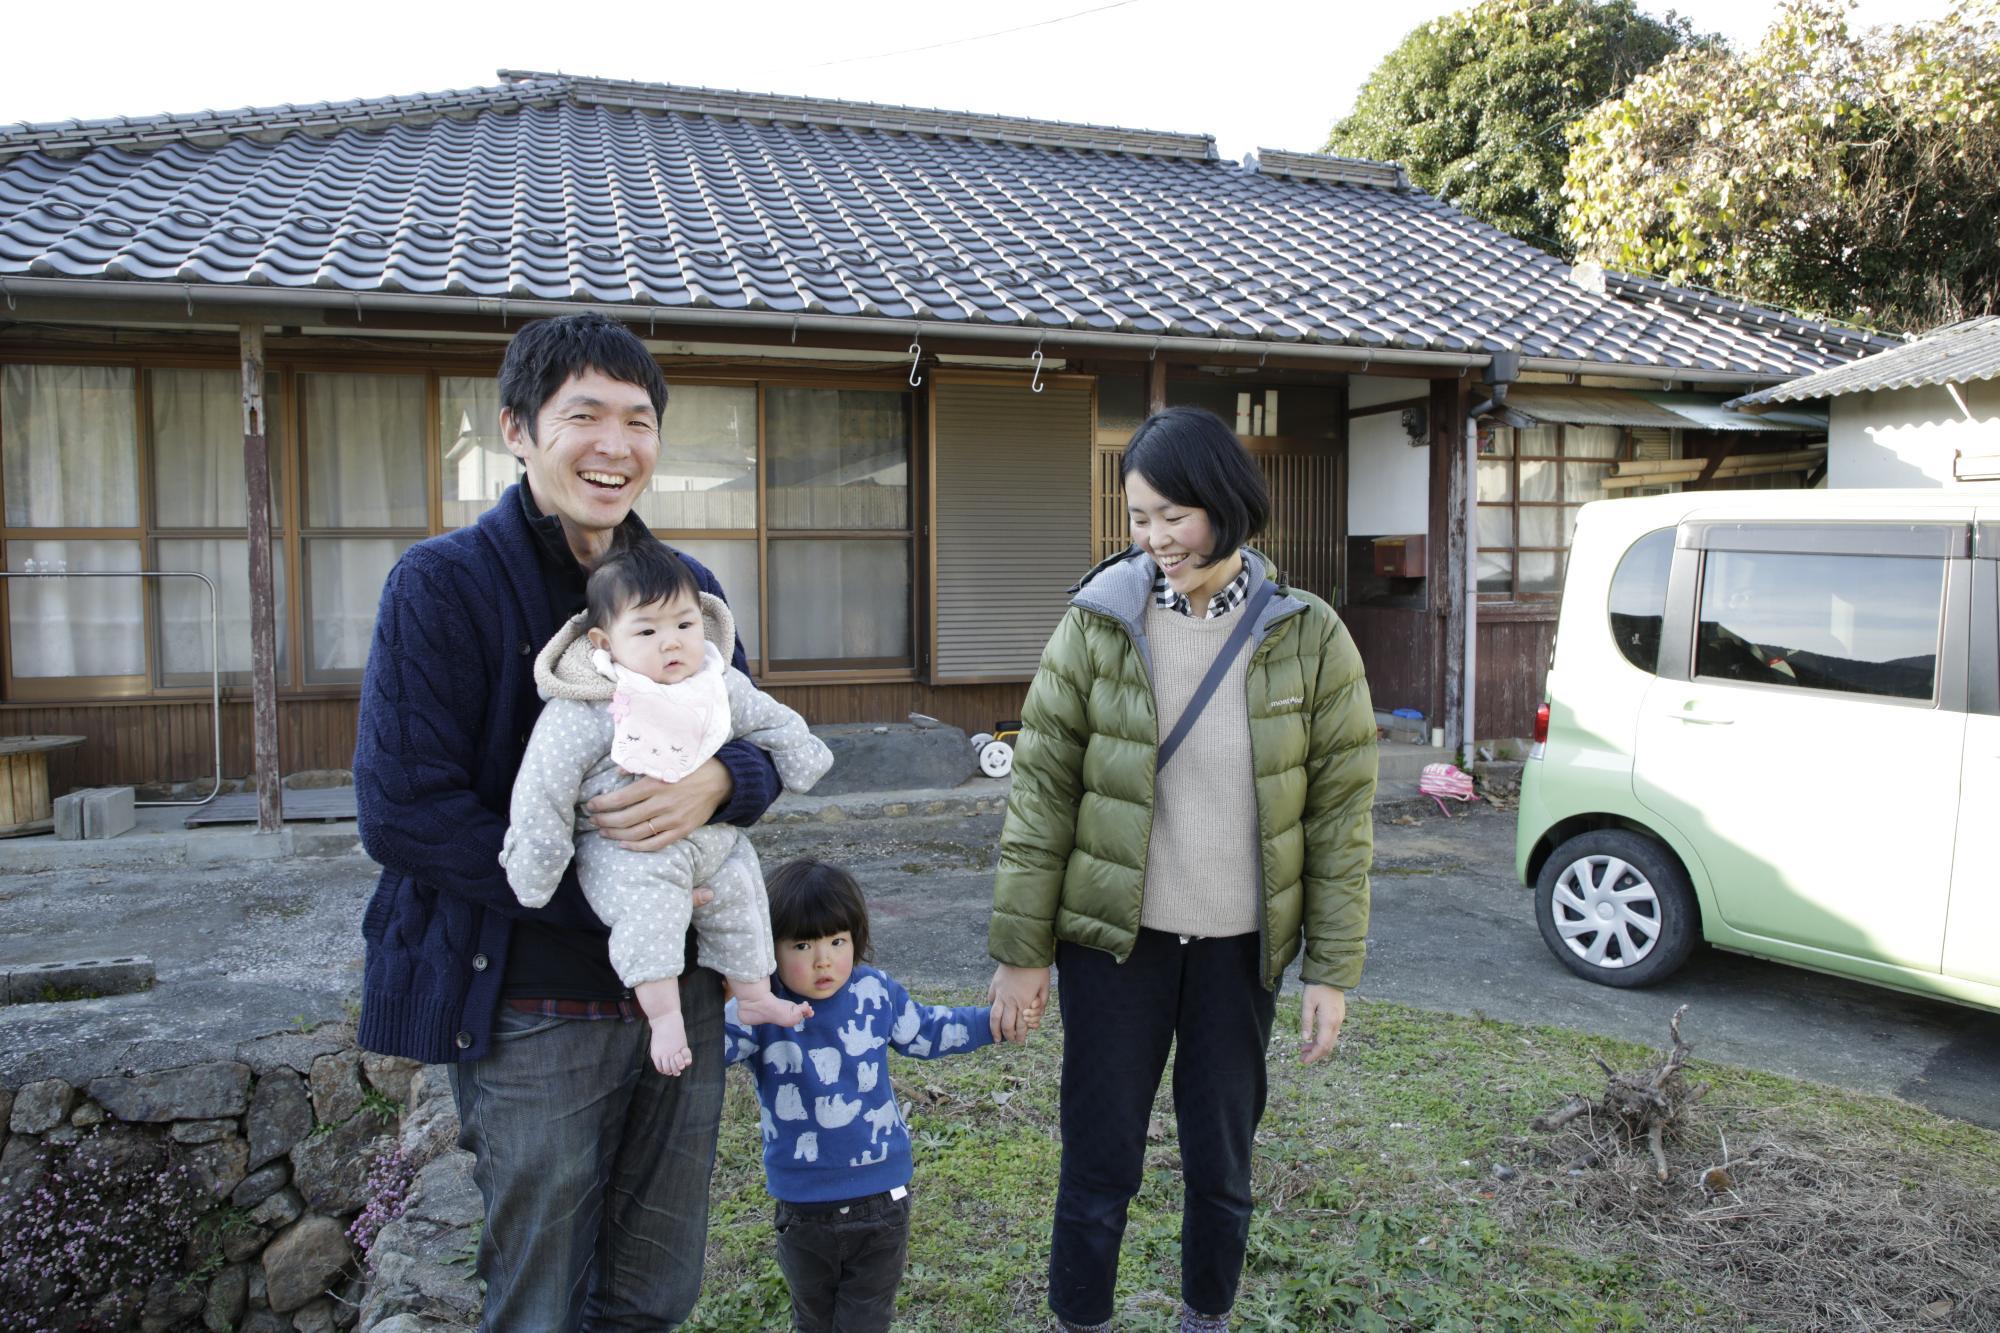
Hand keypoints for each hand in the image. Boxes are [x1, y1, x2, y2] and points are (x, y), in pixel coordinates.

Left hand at [588, 758, 733, 849]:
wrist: (721, 780)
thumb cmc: (690, 767)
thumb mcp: (666, 759)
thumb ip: (641, 765)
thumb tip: (618, 772)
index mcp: (655, 784)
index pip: (620, 799)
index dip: (601, 805)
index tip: (590, 805)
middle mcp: (662, 803)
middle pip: (624, 819)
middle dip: (603, 821)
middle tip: (592, 820)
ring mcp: (673, 819)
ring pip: (636, 833)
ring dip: (615, 834)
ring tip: (603, 831)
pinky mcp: (682, 830)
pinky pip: (655, 844)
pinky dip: (637, 847)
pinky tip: (623, 844)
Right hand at [988, 964, 1048, 1044]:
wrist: (1022, 951)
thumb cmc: (1037, 969)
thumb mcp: (1045, 986)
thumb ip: (1042, 1002)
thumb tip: (1037, 1013)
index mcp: (1024, 1003)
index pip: (1021, 1026)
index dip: (1020, 1036)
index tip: (1020, 1042)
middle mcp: (1010, 1001)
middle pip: (1006, 1025)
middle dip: (1008, 1036)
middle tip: (1010, 1040)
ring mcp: (1000, 994)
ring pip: (994, 1017)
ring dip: (994, 1029)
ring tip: (995, 1037)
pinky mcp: (994, 986)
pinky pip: (990, 1000)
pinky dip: (991, 1008)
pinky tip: (993, 1012)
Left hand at [1299, 983, 1346, 1064]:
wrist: (1331, 975)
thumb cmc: (1316, 988)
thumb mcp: (1307, 1003)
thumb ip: (1306, 1022)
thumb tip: (1305, 1039)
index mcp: (1328, 1021)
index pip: (1322, 1045)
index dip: (1313, 1055)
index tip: (1303, 1061)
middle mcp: (1336, 1023)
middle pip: (1328, 1046)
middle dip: (1315, 1054)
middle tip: (1301, 1057)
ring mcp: (1339, 1020)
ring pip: (1330, 1041)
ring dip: (1318, 1047)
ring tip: (1303, 1048)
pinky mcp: (1339, 1017)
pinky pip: (1332, 1034)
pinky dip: (1322, 1040)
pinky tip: (1312, 1039)